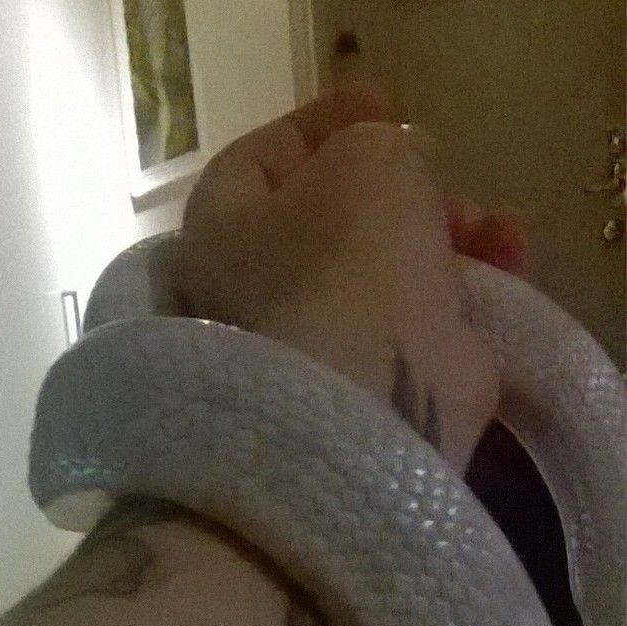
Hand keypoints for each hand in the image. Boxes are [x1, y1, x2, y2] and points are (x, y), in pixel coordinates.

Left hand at [154, 86, 507, 471]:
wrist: (351, 435)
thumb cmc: (342, 277)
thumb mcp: (371, 166)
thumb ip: (382, 151)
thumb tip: (396, 171)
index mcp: (215, 237)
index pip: (256, 162)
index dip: (321, 127)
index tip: (381, 108)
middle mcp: (234, 307)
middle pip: (321, 231)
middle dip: (400, 201)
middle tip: (454, 193)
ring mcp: (289, 370)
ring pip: (368, 292)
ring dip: (436, 255)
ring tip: (491, 244)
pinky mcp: (340, 420)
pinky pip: (398, 349)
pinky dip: (445, 318)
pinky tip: (488, 296)